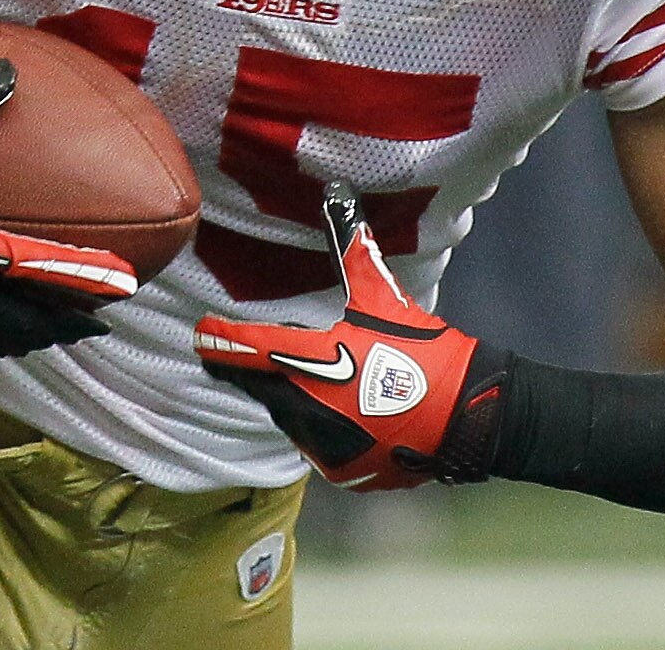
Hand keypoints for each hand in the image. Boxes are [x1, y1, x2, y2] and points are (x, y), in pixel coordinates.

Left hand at [195, 183, 502, 490]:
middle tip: (241, 352)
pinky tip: (341, 409)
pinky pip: (314, 442)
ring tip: (315, 378)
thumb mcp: (384, 297)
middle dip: (251, 368)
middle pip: (261, 385)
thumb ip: (354, 248)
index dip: (221, 340)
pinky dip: (318, 424)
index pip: (251, 348)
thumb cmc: (422, 351)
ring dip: (289, 395)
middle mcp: (307, 408)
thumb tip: (339, 194)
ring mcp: (322, 445)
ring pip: (286, 415)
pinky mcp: (340, 470)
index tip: (198, 333)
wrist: (466, 415)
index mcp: (313, 362)